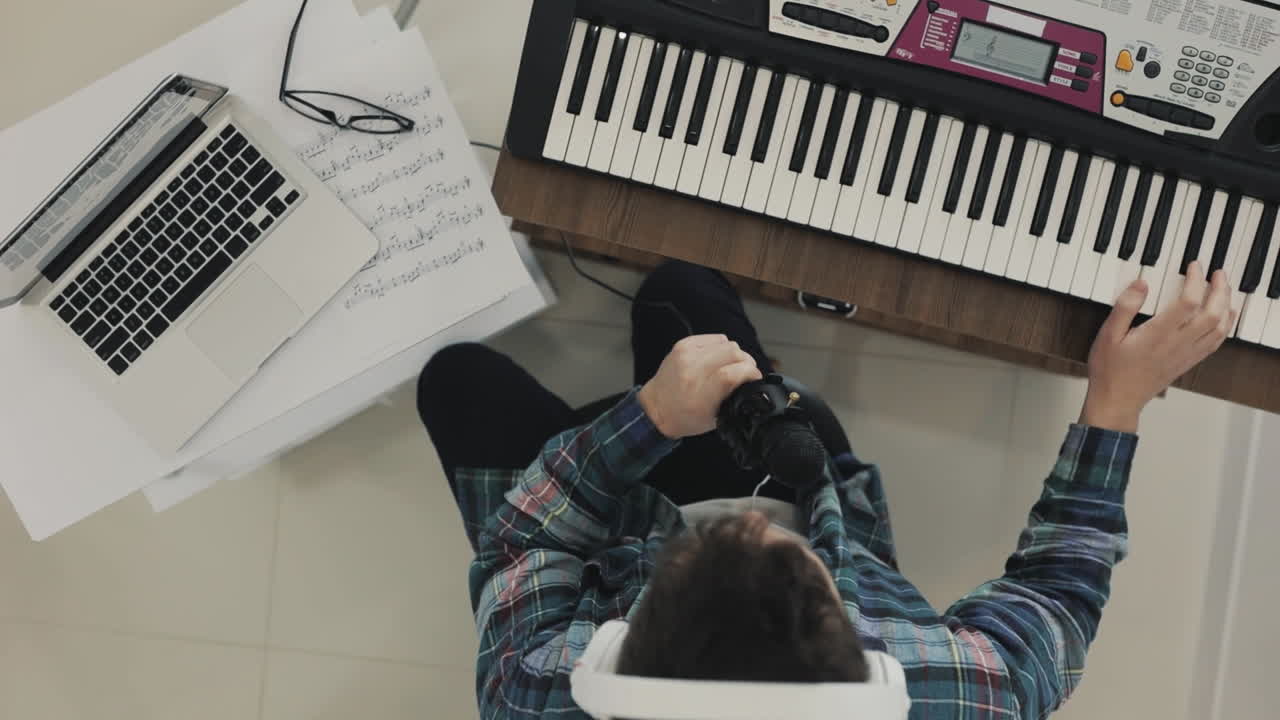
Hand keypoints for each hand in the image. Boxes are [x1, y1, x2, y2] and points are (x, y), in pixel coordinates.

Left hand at [637, 335, 762, 438]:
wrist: (656, 407)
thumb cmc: (685, 416)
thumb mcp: (715, 417)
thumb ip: (733, 396)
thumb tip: (750, 377)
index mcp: (700, 397)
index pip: (732, 374)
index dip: (750, 372)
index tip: (755, 377)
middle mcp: (691, 373)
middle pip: (733, 353)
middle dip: (746, 361)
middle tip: (746, 371)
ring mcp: (686, 356)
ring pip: (727, 343)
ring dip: (735, 354)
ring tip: (731, 365)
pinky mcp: (683, 345)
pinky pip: (715, 338)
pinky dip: (722, 347)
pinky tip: (719, 358)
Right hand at [1082, 261, 1235, 432]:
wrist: (1117, 400)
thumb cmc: (1110, 370)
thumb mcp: (1107, 335)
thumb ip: (1124, 307)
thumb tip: (1140, 284)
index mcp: (1158, 334)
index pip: (1188, 302)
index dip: (1196, 280)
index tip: (1194, 266)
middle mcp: (1178, 344)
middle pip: (1213, 313)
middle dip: (1220, 289)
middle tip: (1217, 273)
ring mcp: (1186, 354)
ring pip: (1219, 328)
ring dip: (1226, 305)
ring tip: (1224, 289)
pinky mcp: (1189, 362)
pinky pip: (1216, 342)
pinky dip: (1226, 325)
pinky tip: (1224, 315)